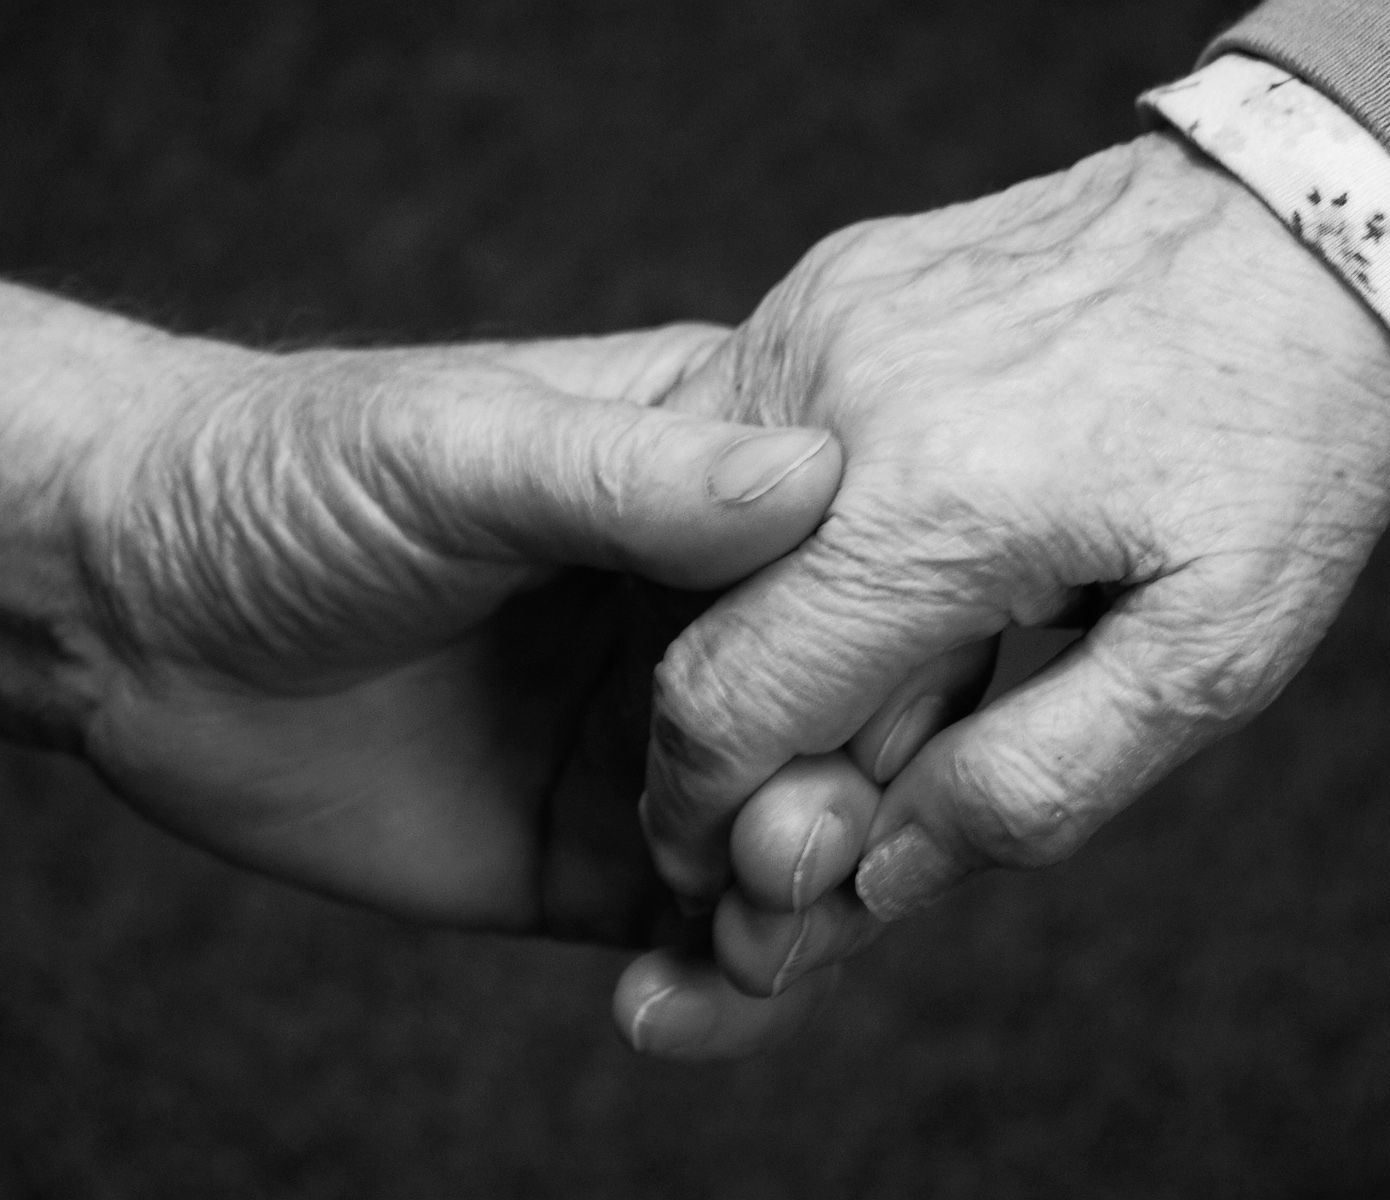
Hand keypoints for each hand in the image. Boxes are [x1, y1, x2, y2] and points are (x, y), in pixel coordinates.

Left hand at [2, 297, 843, 1056]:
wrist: (129, 617)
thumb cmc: (286, 478)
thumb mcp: (458, 449)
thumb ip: (635, 474)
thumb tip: (817, 477)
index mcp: (713, 488)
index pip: (869, 571)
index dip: (894, 653)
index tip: (870, 725)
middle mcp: (716, 619)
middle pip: (863, 726)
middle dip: (851, 804)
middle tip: (787, 853)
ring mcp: (669, 748)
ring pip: (805, 848)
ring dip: (802, 911)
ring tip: (738, 938)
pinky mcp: (603, 858)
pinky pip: (707, 938)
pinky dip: (726, 990)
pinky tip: (670, 999)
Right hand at [640, 132, 1389, 986]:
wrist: (1312, 220)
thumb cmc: (1284, 442)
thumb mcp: (1219, 655)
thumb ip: (1039, 782)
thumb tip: (879, 871)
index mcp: (932, 511)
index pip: (725, 704)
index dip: (700, 813)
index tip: (726, 862)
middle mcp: (835, 402)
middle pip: (690, 624)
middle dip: (731, 732)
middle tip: (833, 763)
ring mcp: (817, 325)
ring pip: (698, 531)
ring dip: (760, 624)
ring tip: (897, 636)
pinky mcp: (827, 289)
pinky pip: (742, 438)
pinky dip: (781, 531)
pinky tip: (895, 536)